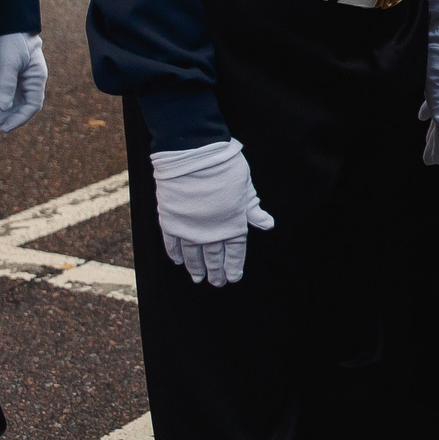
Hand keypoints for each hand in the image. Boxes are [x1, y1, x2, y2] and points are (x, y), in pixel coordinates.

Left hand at [0, 32, 46, 133]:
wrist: (14, 26)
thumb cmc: (15, 42)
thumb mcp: (9, 62)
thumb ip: (6, 84)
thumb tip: (3, 106)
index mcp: (37, 79)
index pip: (33, 105)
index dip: (20, 119)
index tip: (5, 128)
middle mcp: (33, 82)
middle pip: (25, 106)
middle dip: (11, 118)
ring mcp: (24, 80)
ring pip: (16, 102)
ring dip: (4, 113)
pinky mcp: (15, 78)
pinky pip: (10, 95)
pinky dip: (2, 104)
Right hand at [150, 139, 275, 286]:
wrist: (194, 156)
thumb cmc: (225, 167)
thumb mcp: (245, 187)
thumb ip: (252, 208)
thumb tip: (267, 224)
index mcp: (232, 223)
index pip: (235, 251)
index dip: (234, 265)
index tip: (233, 277)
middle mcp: (211, 231)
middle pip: (214, 256)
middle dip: (216, 271)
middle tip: (216, 283)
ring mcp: (189, 227)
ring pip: (193, 254)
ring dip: (196, 267)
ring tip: (198, 278)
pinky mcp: (171, 221)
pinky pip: (172, 243)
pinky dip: (176, 253)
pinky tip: (178, 262)